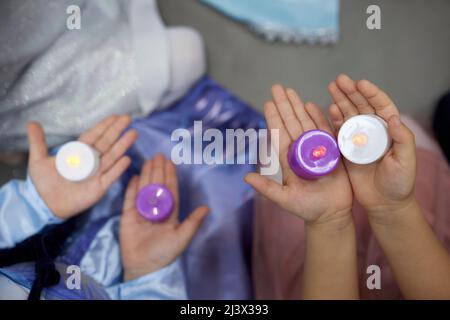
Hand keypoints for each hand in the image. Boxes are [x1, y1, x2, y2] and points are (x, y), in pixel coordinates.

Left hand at [27, 115, 137, 218]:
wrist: (44, 204)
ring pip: (112, 157)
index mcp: (79, 152)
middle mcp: (91, 161)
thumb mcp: (38, 160)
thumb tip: (32, 123)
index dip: (104, 126)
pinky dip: (119, 168)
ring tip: (133, 134)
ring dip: (122, 145)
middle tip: (128, 118)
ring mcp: (97, 173)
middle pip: (106, 143)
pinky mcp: (100, 187)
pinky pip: (111, 176)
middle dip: (117, 130)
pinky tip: (126, 159)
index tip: (115, 117)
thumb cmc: (43, 183)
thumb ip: (37, 142)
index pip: (94, 136)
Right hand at [119, 155, 208, 280]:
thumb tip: (207, 208)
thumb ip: (193, 222)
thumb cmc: (164, 253)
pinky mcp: (128, 216)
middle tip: (158, 155)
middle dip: (158, 170)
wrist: (143, 266)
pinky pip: (130, 198)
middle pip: (157, 185)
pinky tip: (134, 175)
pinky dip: (132, 187)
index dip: (170, 176)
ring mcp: (142, 211)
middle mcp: (156, 209)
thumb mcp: (182, 238)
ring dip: (146, 174)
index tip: (170, 162)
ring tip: (148, 161)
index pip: (170, 190)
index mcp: (170, 213)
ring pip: (144, 188)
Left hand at [245, 85, 352, 224]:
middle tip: (277, 87)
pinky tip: (312, 105)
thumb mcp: (284, 199)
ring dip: (299, 106)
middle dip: (284, 105)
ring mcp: (317, 149)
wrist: (331, 214)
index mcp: (287, 159)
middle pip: (291, 123)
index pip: (279, 134)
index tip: (268, 102)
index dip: (273, 118)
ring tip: (291, 91)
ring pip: (306, 123)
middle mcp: (301, 151)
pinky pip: (325, 130)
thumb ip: (267, 189)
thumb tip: (246, 179)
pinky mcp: (332, 151)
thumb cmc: (307, 208)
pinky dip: (319, 117)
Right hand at [328, 74, 415, 221]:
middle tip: (339, 80)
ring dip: (340, 101)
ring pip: (348, 115)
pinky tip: (329, 110)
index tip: (360, 83)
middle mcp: (373, 131)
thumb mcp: (406, 161)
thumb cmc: (399, 182)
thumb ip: (402, 140)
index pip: (380, 106)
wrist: (383, 202)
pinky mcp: (346, 149)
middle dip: (350, 92)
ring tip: (331, 88)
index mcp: (389, 130)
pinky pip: (339, 131)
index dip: (371, 93)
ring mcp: (358, 139)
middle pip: (361, 106)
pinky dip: (334, 120)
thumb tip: (395, 118)